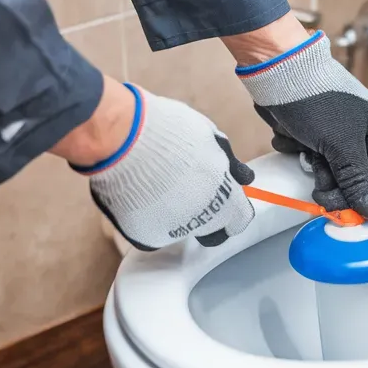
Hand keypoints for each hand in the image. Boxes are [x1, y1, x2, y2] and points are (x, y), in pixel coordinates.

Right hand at [65, 82, 254, 249]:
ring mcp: (172, 232)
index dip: (231, 208)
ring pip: (180, 230)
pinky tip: (140, 194)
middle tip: (190, 194)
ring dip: (175, 214)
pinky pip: (151, 230)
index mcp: (224, 199)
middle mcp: (202, 222)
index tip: (222, 199)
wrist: (124, 138)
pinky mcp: (144, 235)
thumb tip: (243, 177)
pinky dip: (149, 217)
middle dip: (207, 219)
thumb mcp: (210, 139)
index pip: (239, 219)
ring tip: (158, 185)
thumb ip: (227, 164)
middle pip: (212, 233)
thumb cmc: (170, 132)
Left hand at [233, 29, 367, 218]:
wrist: (277, 68)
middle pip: (354, 180)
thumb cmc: (315, 97)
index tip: (335, 207)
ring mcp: (339, 133)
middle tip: (316, 181)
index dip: (359, 198)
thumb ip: (358, 180)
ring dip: (311, 164)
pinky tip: (293, 134)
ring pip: (330, 171)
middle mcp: (366, 133)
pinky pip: (310, 156)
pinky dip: (298, 150)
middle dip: (331, 181)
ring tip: (303, 145)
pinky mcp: (316, 132)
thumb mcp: (340, 144)